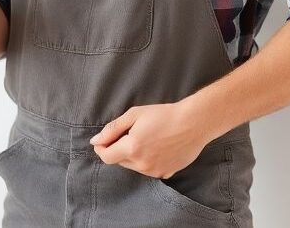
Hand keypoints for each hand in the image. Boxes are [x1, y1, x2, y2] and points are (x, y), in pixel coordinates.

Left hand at [89, 102, 207, 178]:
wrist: (194, 123)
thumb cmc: (164, 115)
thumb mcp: (134, 115)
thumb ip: (112, 129)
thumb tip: (95, 141)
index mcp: (132, 148)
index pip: (106, 156)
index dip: (101, 148)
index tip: (102, 141)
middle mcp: (142, 164)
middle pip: (120, 161)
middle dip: (118, 149)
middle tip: (130, 133)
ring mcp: (155, 171)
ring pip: (134, 166)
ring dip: (133, 155)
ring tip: (147, 138)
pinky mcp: (166, 173)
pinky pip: (148, 169)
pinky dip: (147, 160)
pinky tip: (157, 147)